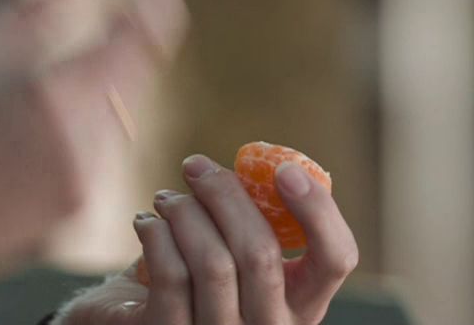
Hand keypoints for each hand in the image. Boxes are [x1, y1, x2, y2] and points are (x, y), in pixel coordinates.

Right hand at [0, 0, 187, 323]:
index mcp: (56, 91)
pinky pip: (96, 152)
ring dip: (85, 97)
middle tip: (47, 56)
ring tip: (14, 117)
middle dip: (105, 50)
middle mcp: (85, 139)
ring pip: (115, 113)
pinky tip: (14, 152)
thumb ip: (31, 3)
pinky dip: (70, 136)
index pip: (145, 33)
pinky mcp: (83, 208)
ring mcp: (88, 179)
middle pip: (131, 73)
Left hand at [53, 157, 358, 324]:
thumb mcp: (236, 251)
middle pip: (260, 253)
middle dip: (224, 194)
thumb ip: (254, 219)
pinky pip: (171, 275)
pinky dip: (156, 234)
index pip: (335, 259)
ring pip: (213, 262)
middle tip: (195, 167)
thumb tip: (253, 163)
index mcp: (301, 303)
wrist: (138, 316)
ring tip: (166, 199)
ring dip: (184, 212)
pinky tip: (146, 223)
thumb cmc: (196, 276)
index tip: (284, 170)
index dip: (318, 211)